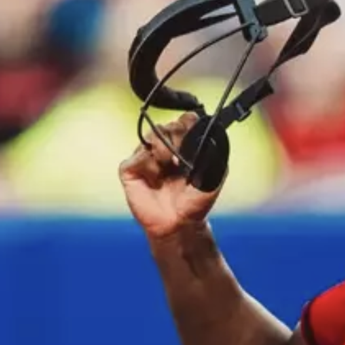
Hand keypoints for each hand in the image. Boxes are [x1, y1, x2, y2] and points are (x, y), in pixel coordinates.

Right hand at [119, 113, 223, 239]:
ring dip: (164, 149)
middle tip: (182, 159)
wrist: (180, 223)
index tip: (193, 135)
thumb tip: (212, 133)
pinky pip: (138, 156)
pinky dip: (149, 165)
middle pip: (168, 126)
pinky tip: (156, 179)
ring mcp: (145, 157)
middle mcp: (163, 148)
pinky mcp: (130, 168)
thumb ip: (214, 154)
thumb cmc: (194, 202)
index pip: (184, 120)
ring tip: (171, 167)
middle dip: (177, 138)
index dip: (188, 124)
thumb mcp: (213, 176)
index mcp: (183, 147)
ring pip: (152, 136)